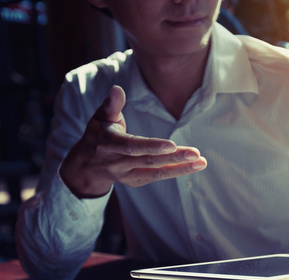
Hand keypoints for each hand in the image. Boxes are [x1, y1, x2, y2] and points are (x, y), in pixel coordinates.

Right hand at [60, 85, 206, 197]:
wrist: (87, 164)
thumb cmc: (98, 133)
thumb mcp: (100, 117)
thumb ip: (111, 104)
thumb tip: (117, 88)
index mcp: (109, 144)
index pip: (133, 146)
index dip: (152, 147)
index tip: (172, 145)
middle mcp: (118, 163)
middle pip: (149, 161)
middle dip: (174, 158)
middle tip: (196, 154)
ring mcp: (127, 175)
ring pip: (157, 172)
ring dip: (181, 168)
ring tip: (201, 162)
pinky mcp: (136, 181)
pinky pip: (158, 176)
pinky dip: (177, 171)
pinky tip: (194, 165)